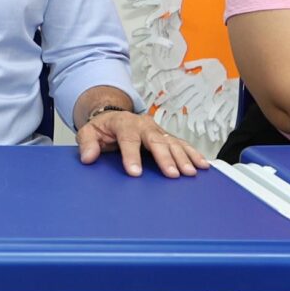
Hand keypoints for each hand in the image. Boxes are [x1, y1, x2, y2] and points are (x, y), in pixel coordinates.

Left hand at [77, 107, 209, 176]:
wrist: (114, 116)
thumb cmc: (103, 128)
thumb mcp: (89, 132)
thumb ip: (87, 143)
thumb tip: (88, 157)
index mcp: (124, 123)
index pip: (128, 139)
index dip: (131, 156)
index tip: (134, 172)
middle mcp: (144, 125)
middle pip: (156, 141)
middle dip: (165, 157)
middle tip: (171, 174)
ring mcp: (157, 130)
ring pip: (172, 142)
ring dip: (183, 157)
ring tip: (190, 172)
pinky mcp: (166, 136)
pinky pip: (182, 144)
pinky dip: (193, 154)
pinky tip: (202, 164)